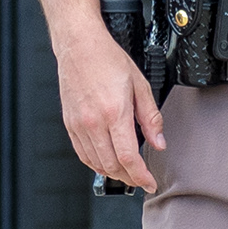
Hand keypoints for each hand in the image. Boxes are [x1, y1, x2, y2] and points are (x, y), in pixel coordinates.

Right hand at [58, 28, 165, 191]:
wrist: (79, 46)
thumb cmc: (107, 59)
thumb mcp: (140, 85)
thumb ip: (151, 118)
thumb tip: (159, 142)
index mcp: (114, 112)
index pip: (128, 158)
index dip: (141, 176)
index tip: (149, 182)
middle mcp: (93, 122)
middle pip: (112, 166)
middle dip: (129, 178)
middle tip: (141, 179)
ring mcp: (79, 124)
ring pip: (96, 163)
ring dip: (113, 173)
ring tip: (127, 172)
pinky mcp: (69, 124)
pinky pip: (82, 154)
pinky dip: (96, 164)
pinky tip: (106, 162)